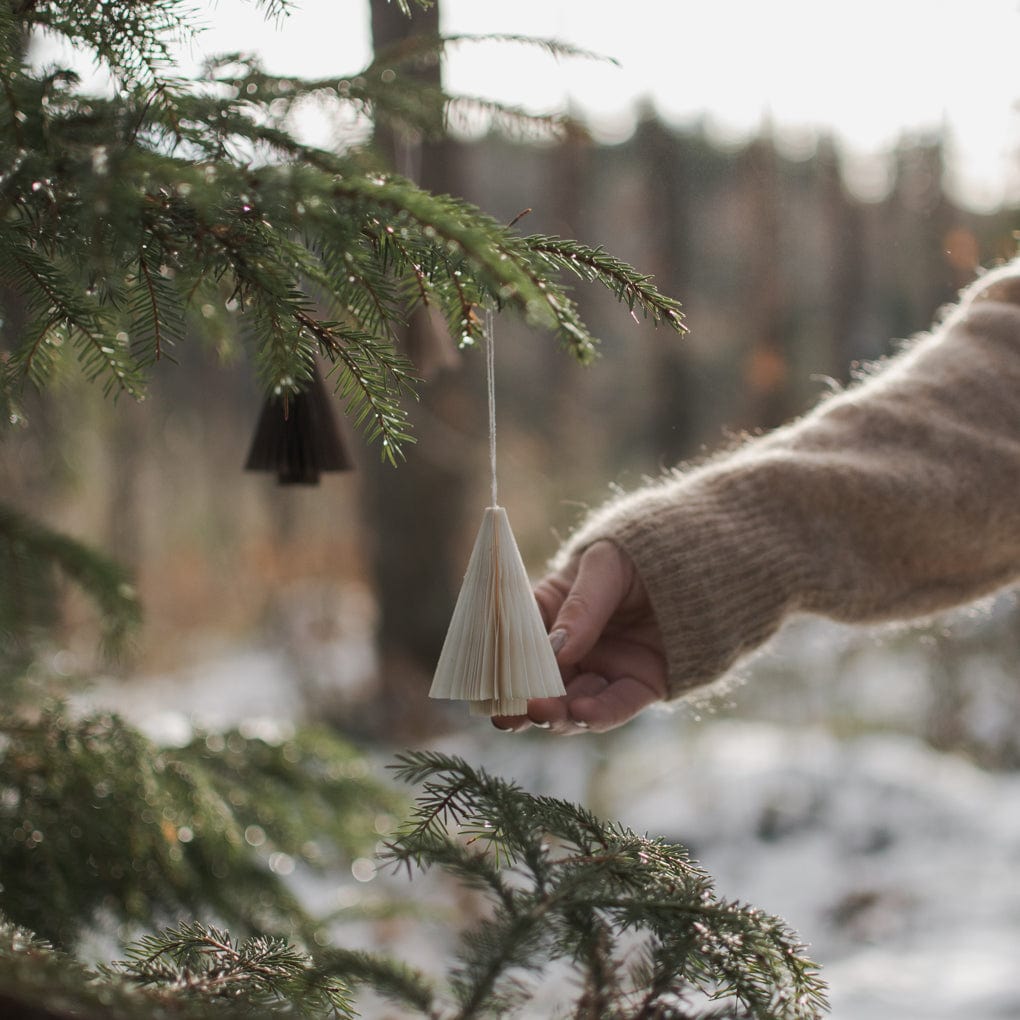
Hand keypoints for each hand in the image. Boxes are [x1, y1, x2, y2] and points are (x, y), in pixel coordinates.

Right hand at [492, 540, 667, 734]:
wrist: (704, 559)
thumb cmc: (643, 552)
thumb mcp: (606, 565)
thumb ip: (582, 606)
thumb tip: (556, 649)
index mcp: (550, 612)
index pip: (515, 640)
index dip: (498, 662)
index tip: (484, 680)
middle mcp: (572, 649)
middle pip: (538, 683)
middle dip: (520, 702)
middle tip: (505, 716)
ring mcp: (604, 670)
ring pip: (571, 702)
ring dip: (555, 713)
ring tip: (542, 713)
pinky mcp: (639, 686)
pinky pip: (616, 706)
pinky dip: (599, 713)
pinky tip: (583, 713)